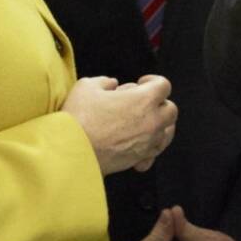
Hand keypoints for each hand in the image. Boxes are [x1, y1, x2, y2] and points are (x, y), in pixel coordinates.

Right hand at [61, 74, 176, 174]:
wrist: (70, 151)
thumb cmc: (78, 117)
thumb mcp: (87, 86)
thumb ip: (104, 81)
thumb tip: (111, 85)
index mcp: (144, 100)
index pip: (163, 85)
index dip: (153, 81)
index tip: (141, 83)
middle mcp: (152, 122)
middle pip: (170, 110)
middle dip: (158, 104)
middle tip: (140, 103)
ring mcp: (147, 142)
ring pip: (167, 133)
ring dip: (159, 126)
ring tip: (142, 123)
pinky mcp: (138, 159)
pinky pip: (153, 154)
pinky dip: (149, 149)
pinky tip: (136, 145)